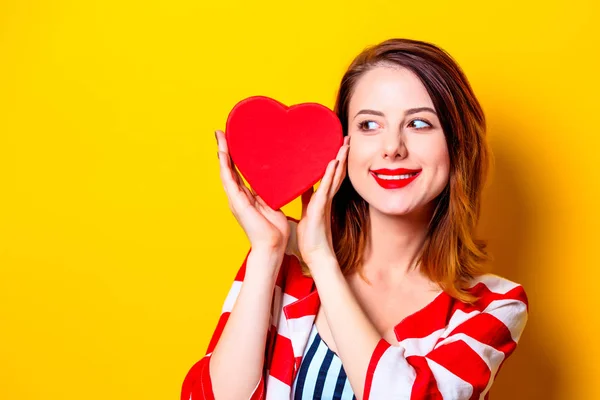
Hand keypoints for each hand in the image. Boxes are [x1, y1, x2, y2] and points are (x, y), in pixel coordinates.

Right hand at [216, 129, 290, 250]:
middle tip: (221, 133)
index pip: (237, 172)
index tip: (232, 140)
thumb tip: (274, 182)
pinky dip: (224, 165)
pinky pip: (228, 179)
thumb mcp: (272, 204)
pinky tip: (222, 152)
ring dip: (222, 153)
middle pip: (228, 169)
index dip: (233, 156)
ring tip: (219, 136)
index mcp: (246, 197)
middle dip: (224, 150)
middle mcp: (238, 196)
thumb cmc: (274, 229)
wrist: (272, 245)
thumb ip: (269, 193)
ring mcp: (235, 199)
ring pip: (225, 171)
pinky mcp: (236, 202)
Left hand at [296, 135, 349, 269]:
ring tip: (344, 145)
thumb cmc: (311, 238)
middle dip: (342, 156)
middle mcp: (326, 199)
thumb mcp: (306, 212)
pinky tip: (334, 163)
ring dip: (340, 161)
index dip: (336, 161)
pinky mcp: (320, 209)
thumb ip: (306, 198)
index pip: (331, 176)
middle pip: (337, 173)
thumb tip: (303, 186)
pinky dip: (330, 176)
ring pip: (334, 178)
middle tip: (347, 138)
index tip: (339, 146)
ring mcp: (325, 203)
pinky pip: (325, 190)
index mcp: (322, 199)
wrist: (316, 255)